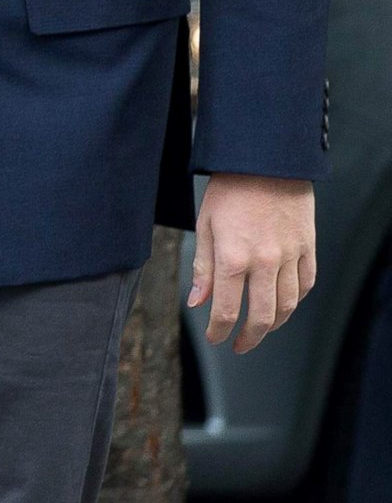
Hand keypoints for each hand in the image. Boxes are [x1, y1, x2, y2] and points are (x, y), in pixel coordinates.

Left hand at [192, 173, 316, 352]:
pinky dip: (295, 300)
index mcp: (233, 257)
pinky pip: (306, 284)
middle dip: (248, 338)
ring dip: (273, 324)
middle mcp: (265, 262)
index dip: (219, 330)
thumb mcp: (205, 226)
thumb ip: (203, 267)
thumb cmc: (229, 190)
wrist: (266, 162)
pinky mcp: (308, 248)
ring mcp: (290, 256)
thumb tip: (197, 302)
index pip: (226, 309)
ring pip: (287, 305)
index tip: (214, 338)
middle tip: (239, 345)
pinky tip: (283, 304)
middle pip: (262, 317)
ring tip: (260, 329)